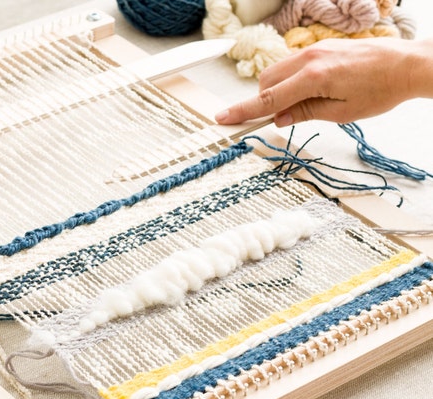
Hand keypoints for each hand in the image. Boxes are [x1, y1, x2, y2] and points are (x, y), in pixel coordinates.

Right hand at [215, 38, 431, 126]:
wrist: (406, 65)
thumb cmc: (380, 90)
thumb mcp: (340, 112)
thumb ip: (304, 113)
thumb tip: (278, 119)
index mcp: (313, 77)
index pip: (267, 99)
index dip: (243, 111)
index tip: (223, 119)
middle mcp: (310, 58)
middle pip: (266, 82)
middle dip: (264, 102)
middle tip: (281, 120)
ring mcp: (315, 49)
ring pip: (277, 72)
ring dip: (278, 91)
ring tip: (300, 106)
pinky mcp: (322, 47)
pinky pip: (292, 65)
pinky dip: (291, 81)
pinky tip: (308, 92)